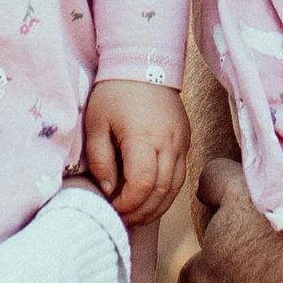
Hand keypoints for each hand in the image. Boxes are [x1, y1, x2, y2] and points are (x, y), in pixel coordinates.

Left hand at [85, 78, 191, 224]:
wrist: (144, 62)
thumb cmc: (114, 93)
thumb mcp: (96, 124)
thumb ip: (100, 160)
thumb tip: (108, 190)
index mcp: (144, 137)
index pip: (142, 184)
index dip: (127, 204)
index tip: (111, 208)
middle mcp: (169, 142)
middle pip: (162, 192)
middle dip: (141, 212)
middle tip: (122, 220)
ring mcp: (182, 142)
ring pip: (175, 188)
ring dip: (156, 207)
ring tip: (135, 216)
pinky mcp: (186, 140)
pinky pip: (180, 175)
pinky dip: (166, 193)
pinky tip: (150, 199)